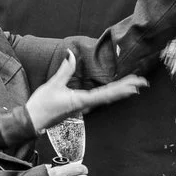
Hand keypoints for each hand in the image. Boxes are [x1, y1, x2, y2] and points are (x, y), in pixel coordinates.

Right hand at [24, 51, 146, 131]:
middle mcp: (87, 105)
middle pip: (111, 96)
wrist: (32, 121)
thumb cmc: (41, 105)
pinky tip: (116, 92)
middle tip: (144, 82)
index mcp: (83, 100)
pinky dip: (111, 94)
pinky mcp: (80, 107)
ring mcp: (84, 107)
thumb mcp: (53, 84)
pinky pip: (99, 100)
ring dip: (121, 91)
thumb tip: (71, 54)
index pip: (108, 93)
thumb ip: (65, 70)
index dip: (123, 88)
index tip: (136, 84)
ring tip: (135, 86)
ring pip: (107, 98)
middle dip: (128, 88)